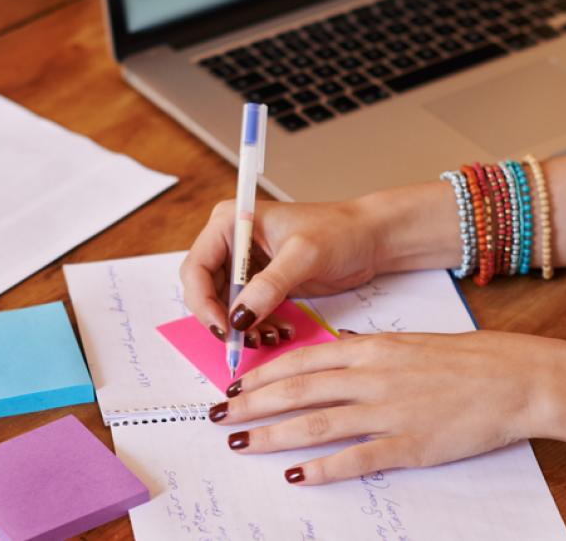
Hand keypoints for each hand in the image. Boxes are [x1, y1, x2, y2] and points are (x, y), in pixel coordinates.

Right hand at [180, 199, 384, 342]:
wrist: (369, 238)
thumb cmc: (339, 231)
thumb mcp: (304, 255)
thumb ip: (270, 285)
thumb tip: (238, 317)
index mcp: (229, 223)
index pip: (196, 268)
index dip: (203, 303)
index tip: (224, 329)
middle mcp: (230, 243)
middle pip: (205, 292)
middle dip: (223, 320)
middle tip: (246, 341)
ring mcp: (245, 264)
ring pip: (225, 307)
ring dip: (242, 328)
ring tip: (270, 337)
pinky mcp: (261, 283)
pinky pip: (246, 312)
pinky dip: (258, 326)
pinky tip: (279, 331)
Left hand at [207, 330, 565, 484]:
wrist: (517, 378)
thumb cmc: (468, 361)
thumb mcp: (410, 343)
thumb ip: (369, 353)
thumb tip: (335, 357)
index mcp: (372, 350)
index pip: (302, 360)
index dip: (263, 375)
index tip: (235, 386)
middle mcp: (372, 378)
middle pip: (297, 391)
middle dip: (252, 405)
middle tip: (219, 418)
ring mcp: (389, 412)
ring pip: (316, 424)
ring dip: (273, 435)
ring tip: (242, 445)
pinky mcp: (408, 444)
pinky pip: (355, 458)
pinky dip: (322, 468)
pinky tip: (296, 475)